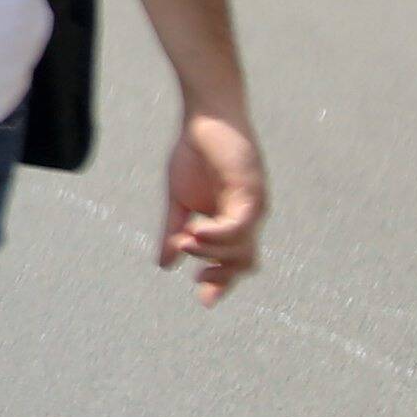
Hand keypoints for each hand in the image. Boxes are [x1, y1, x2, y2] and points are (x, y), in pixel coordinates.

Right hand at [155, 107, 265, 301]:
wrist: (205, 117)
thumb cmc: (195, 153)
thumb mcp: (178, 199)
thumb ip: (173, 230)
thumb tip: (164, 264)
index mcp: (230, 222)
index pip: (234, 262)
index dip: (221, 282)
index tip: (203, 299)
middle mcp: (247, 219)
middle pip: (244, 262)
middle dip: (223, 277)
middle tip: (199, 282)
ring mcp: (253, 207)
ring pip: (242, 248)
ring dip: (212, 251)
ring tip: (185, 241)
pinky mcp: (252, 192)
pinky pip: (240, 225)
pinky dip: (219, 234)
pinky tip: (196, 230)